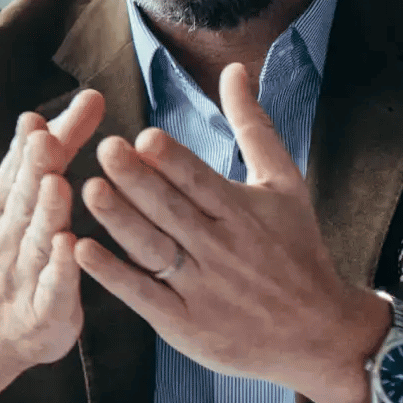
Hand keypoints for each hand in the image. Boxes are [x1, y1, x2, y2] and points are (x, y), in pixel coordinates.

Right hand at [0, 91, 104, 402]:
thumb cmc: (6, 258)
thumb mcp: (13, 208)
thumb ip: (32, 164)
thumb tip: (37, 114)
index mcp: (7, 206)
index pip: (24, 169)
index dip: (38, 143)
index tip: (58, 114)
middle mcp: (11, 235)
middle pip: (25, 198)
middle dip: (35, 167)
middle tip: (47, 138)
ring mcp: (23, 274)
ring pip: (36, 239)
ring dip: (46, 212)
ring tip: (58, 184)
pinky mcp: (41, 313)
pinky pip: (50, 289)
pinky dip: (58, 269)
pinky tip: (69, 249)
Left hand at [72, 63, 387, 402]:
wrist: (320, 334)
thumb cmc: (298, 249)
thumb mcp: (285, 184)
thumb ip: (253, 126)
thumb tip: (234, 69)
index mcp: (243, 212)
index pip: (203, 182)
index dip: (174, 162)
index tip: (143, 138)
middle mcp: (222, 248)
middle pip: (174, 211)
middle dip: (138, 182)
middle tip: (103, 151)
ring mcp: (202, 288)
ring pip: (155, 250)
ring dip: (120, 222)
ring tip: (87, 191)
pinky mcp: (185, 323)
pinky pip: (144, 296)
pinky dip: (114, 275)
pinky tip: (81, 250)